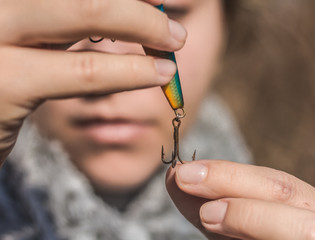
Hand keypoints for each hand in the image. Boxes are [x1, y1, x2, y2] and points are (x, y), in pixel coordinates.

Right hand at [0, 0, 186, 164]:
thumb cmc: (0, 68)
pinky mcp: (2, 83)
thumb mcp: (29, 31)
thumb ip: (68, 17)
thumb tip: (134, 8)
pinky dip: (130, 70)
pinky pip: (83, 70)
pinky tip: (158, 73)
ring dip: (143, 26)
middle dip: (138, 4)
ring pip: (86, 11)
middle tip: (173, 25)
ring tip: (175, 43)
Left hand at [166, 160, 314, 238]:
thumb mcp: (232, 230)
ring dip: (252, 215)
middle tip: (186, 177)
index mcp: (314, 211)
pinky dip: (262, 232)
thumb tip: (175, 176)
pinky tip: (225, 233)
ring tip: (208, 214)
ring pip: (309, 227)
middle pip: (290, 192)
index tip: (183, 171)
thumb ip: (210, 206)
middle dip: (233, 181)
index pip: (276, 182)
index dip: (229, 173)